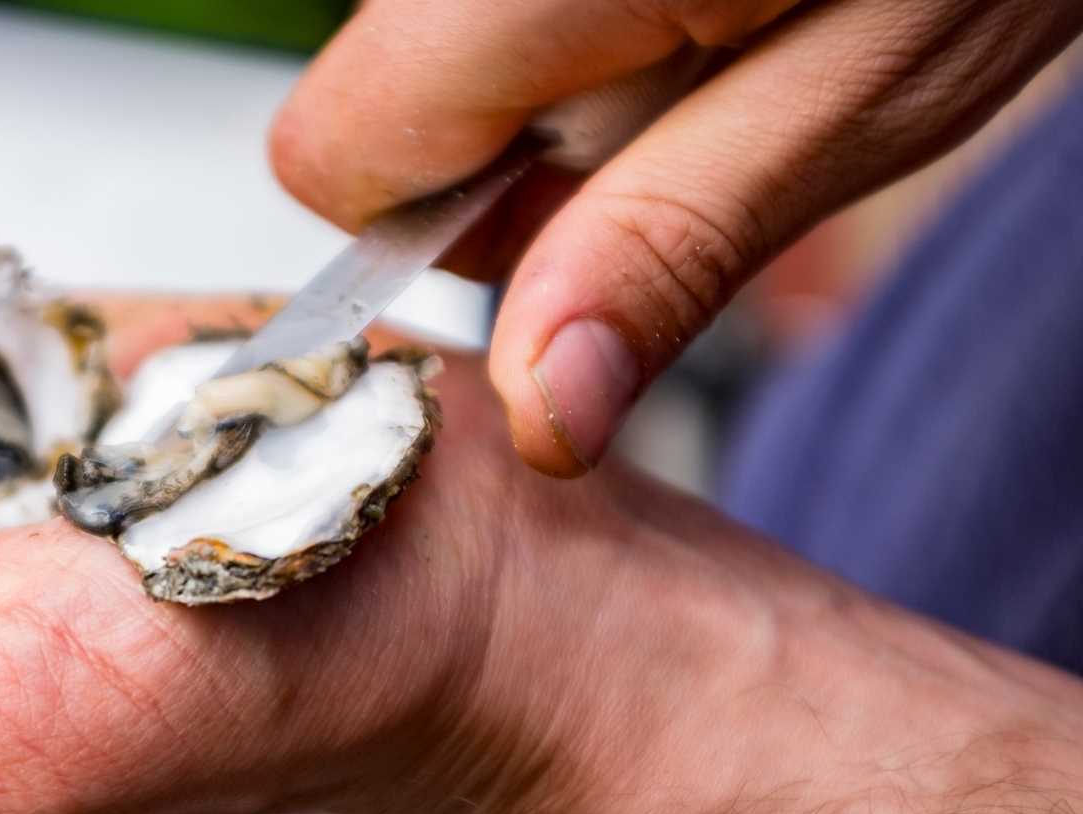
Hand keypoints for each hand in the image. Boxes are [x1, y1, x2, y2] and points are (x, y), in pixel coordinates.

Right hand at [269, 0, 1082, 473]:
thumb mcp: (852, 96)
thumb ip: (669, 247)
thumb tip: (540, 404)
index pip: (332, 158)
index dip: (442, 229)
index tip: (574, 224)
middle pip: (375, 95)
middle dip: (501, 155)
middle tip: (676, 119)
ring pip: (439, 41)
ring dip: (552, 82)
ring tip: (714, 36)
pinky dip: (581, 22)